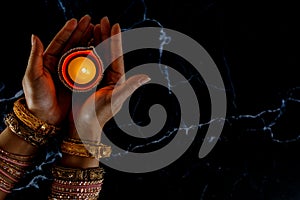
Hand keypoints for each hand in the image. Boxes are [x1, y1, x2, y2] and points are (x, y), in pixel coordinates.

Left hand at [22, 15, 93, 124]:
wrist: (46, 118)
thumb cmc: (37, 98)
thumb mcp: (32, 76)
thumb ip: (34, 56)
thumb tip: (34, 36)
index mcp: (48, 60)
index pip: (59, 41)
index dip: (68, 30)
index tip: (76, 20)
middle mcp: (60, 64)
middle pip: (72, 44)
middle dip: (81, 31)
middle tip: (91, 20)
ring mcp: (70, 72)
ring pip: (81, 53)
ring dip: (88, 41)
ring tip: (97, 30)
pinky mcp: (78, 81)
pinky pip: (87, 65)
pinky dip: (93, 56)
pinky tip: (100, 48)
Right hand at [67, 17, 150, 141]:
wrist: (82, 125)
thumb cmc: (98, 114)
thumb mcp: (115, 100)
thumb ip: (129, 87)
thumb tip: (147, 76)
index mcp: (117, 80)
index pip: (116, 56)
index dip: (115, 40)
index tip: (115, 24)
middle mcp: (109, 77)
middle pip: (107, 52)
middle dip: (105, 35)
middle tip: (103, 19)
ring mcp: (98, 77)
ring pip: (98, 54)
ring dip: (96, 39)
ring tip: (94, 26)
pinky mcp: (87, 80)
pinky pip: (87, 61)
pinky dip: (86, 49)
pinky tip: (83, 40)